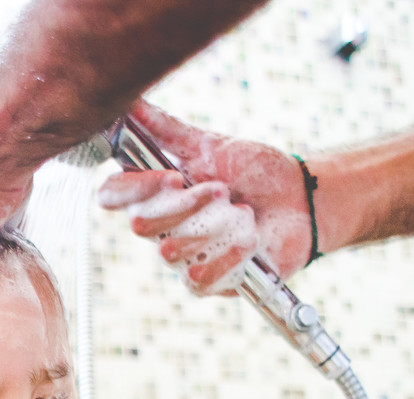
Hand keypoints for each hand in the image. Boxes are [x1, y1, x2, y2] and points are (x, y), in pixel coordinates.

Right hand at [97, 100, 313, 295]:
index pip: (112, 195)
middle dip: (187, 206)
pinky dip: (228, 255)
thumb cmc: (252, 171)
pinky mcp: (207, 282)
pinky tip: (250, 241)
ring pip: (171, 252)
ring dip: (216, 227)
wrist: (301, 200)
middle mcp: (159, 226)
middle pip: (141, 225)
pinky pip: (197, 279)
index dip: (135, 189)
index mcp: (153, 192)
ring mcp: (181, 257)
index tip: (172, 177)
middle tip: (222, 190)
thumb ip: (166, 129)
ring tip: (245, 214)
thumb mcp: (210, 145)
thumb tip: (130, 102)